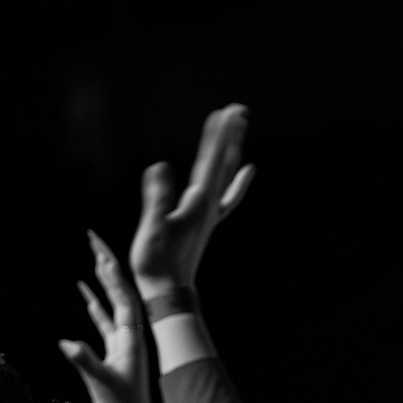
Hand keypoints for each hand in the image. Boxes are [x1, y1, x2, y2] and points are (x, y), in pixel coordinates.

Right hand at [60, 233, 160, 402]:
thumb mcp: (103, 383)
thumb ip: (86, 362)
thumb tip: (66, 343)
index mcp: (132, 336)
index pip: (122, 297)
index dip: (111, 275)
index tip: (100, 253)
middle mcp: (130, 333)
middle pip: (119, 291)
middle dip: (107, 264)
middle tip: (94, 239)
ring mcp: (122, 340)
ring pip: (111, 302)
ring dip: (102, 280)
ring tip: (92, 257)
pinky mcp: (114, 350)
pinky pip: (103, 320)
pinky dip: (94, 304)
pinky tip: (85, 293)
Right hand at [126, 104, 252, 301]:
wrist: (169, 292)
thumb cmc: (157, 262)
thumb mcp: (153, 228)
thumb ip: (157, 197)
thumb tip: (159, 166)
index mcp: (199, 202)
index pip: (210, 161)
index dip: (217, 136)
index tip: (224, 112)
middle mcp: (210, 205)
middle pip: (225, 163)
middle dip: (230, 135)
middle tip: (238, 109)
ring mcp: (211, 213)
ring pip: (228, 174)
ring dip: (234, 150)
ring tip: (240, 129)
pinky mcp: (207, 222)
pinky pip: (229, 196)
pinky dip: (240, 181)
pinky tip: (248, 171)